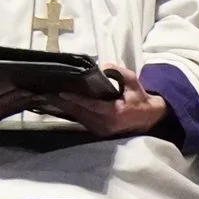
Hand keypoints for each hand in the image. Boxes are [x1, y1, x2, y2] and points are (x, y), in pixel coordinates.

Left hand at [39, 66, 170, 138]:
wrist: (149, 117)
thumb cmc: (139, 97)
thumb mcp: (132, 80)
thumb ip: (117, 72)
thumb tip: (101, 67)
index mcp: (114, 112)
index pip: (90, 105)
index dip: (75, 99)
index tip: (62, 92)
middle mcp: (106, 124)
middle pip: (80, 113)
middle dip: (65, 102)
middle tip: (49, 92)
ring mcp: (102, 130)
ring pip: (79, 118)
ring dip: (66, 108)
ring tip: (51, 97)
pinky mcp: (99, 132)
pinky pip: (83, 121)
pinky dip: (73, 112)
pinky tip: (62, 104)